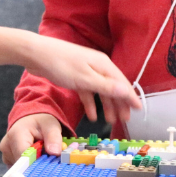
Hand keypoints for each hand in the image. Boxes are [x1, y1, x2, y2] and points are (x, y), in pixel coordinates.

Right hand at [0, 113, 61, 165]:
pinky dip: (27, 166)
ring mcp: (5, 154)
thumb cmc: (40, 123)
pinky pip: (18, 168)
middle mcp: (6, 145)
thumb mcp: (51, 126)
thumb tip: (55, 152)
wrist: (30, 120)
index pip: (25, 158)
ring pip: (20, 168)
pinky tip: (32, 157)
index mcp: (16, 135)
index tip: (48, 167)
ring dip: (32, 165)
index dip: (37, 165)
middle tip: (46, 158)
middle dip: (36, 165)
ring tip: (39, 154)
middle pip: (22, 166)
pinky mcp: (6, 159)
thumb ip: (53, 138)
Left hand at [23, 34, 139, 124]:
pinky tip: (91, 116)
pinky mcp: (76, 77)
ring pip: (101, 91)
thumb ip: (106, 87)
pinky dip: (91, 103)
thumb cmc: (61, 65)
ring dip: (106, 106)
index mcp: (104, 65)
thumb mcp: (85, 78)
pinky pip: (88, 92)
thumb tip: (127, 91)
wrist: (36, 54)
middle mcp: (98, 67)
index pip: (122, 83)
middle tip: (124, 121)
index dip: (131, 97)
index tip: (139, 110)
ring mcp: (86, 71)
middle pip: (113, 88)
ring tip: (110, 121)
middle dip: (120, 104)